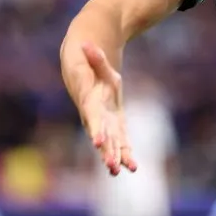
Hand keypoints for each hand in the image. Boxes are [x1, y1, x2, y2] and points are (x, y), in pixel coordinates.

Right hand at [76, 43, 137, 174]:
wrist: (82, 70)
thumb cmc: (88, 63)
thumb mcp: (92, 58)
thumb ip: (94, 56)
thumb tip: (86, 44)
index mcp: (89, 100)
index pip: (92, 117)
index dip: (96, 129)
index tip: (98, 142)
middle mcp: (94, 115)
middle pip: (101, 136)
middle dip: (106, 151)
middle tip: (111, 167)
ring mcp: (103, 121)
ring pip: (110, 142)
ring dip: (115, 156)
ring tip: (120, 171)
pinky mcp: (113, 123)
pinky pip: (119, 140)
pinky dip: (125, 152)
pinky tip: (132, 166)